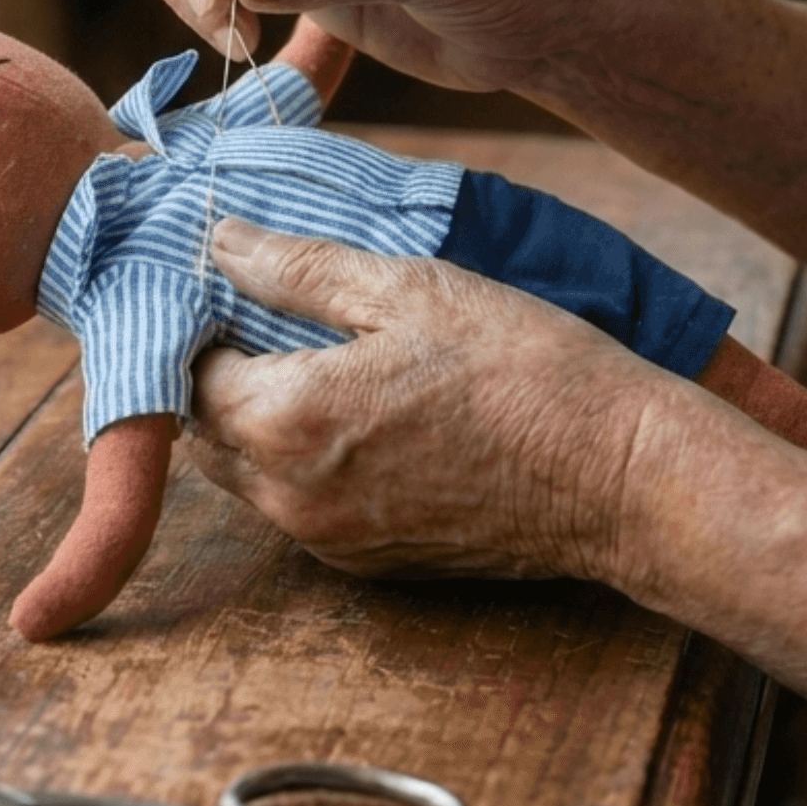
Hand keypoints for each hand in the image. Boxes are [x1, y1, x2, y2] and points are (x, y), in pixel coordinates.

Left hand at [187, 217, 658, 582]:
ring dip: (253, 419)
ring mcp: (328, 539)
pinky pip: (295, 506)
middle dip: (216, 374)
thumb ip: (297, 267)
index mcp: (287, 420)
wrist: (621, 478)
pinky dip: (297, 461)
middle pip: (202, 430)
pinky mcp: (365, 564)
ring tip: (309, 356)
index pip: (185, 371)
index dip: (199, 322)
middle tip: (263, 316)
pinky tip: (355, 412)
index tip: (229, 284)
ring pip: (243, 474)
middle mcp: (291, 496)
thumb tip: (219, 240)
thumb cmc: (522, 368)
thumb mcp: (408, 289)